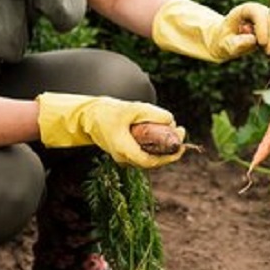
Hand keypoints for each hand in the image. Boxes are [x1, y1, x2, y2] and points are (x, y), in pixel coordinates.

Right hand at [36, 92, 185, 167]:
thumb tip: (171, 121)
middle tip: (182, 131)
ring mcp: (124, 157)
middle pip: (153, 160)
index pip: (150, 161)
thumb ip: (153, 114)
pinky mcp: (125, 152)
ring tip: (175, 129)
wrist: (88, 116)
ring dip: (164, 146)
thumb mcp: (132, 108)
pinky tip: (163, 132)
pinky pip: (144, 152)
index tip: (181, 145)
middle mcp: (124, 157)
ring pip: (150, 156)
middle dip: (170, 149)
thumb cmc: (107, 112)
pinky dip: (155, 145)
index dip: (169, 156)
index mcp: (124, 149)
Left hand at [150, 0, 269, 62]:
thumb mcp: (223, 45)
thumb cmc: (221, 41)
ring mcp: (267, 19)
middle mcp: (258, 12)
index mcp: (244, 10)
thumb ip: (235, 43)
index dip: (262, 25)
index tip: (260, 43)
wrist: (224, 41)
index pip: (257, 12)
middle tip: (269, 52)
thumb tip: (252, 41)